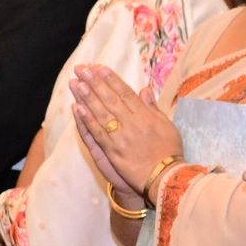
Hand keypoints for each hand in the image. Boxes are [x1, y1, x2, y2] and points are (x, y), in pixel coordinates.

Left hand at [68, 64, 181, 206]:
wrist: (164, 178)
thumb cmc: (169, 152)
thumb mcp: (167, 126)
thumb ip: (153, 107)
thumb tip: (144, 89)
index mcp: (145, 115)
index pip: (125, 92)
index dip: (111, 79)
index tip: (99, 67)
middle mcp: (131, 123)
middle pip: (109, 99)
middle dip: (94, 82)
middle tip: (81, 69)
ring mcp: (120, 137)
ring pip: (100, 113)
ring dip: (87, 97)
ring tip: (76, 83)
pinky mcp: (112, 151)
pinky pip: (96, 132)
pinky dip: (86, 120)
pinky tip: (77, 108)